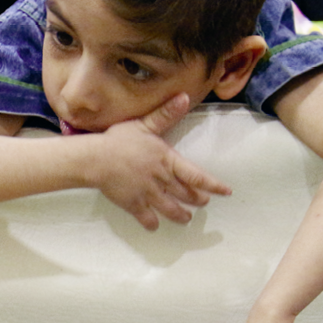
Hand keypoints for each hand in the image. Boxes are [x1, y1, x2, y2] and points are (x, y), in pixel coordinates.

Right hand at [93, 93, 230, 230]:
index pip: (197, 176)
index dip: (213, 185)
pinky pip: (147, 218)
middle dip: (197, 200)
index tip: (226, 192)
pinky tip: (154, 226)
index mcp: (167, 161)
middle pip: (186, 194)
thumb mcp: (143, 124)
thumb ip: (165, 114)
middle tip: (203, 203)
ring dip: (180, 216)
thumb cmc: (118, 140)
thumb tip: (184, 97)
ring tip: (186, 219)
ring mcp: (148, 194)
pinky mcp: (133, 204)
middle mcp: (162, 180)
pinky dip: (152, 223)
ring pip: (171, 209)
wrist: (96, 159)